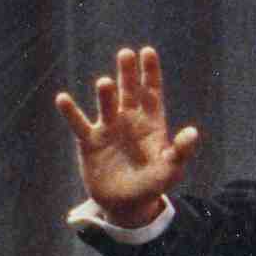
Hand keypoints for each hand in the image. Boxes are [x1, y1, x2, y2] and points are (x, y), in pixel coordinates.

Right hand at [55, 44, 198, 225]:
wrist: (127, 204)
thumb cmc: (153, 183)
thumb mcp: (171, 169)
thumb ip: (181, 151)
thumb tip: (192, 132)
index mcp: (151, 121)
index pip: (151, 91)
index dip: (150, 72)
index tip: (148, 52)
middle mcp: (128, 119)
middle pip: (128, 91)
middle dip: (128, 73)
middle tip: (126, 53)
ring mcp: (108, 129)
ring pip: (106, 105)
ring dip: (105, 94)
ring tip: (105, 83)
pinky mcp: (90, 142)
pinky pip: (79, 124)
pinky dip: (71, 112)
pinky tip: (63, 98)